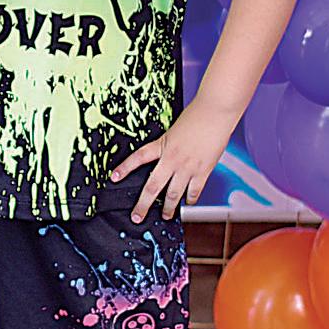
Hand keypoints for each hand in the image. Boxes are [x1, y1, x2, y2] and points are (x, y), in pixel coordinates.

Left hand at [109, 98, 237, 222]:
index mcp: (162, 144)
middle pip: (153, 186)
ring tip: (166, 216)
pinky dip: (190, 200)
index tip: (114, 178)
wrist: (215, 112)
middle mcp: (172, 158)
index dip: (125, 168)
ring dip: (168, 208)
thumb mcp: (175, 129)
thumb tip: (167, 157)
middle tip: (137, 216)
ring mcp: (187, 167)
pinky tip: (188, 203)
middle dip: (143, 204)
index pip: (138, 158)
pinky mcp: (203, 171)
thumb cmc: (197, 115)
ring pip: (173, 195)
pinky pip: (194, 192)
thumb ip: (170, 145)